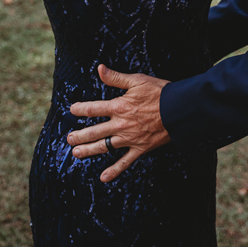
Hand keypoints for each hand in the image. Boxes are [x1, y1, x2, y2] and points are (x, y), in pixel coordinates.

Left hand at [67, 65, 169, 182]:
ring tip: (76, 153)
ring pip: (104, 146)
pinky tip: (103, 177)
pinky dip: (114, 170)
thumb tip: (99, 69)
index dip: (80, 109)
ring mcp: (129, 138)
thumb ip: (116, 77)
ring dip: (89, 151)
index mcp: (118, 106)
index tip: (72, 110)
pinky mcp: (140, 148)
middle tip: (69, 139)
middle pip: (94, 131)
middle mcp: (120, 124)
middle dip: (80, 135)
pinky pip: (124, 162)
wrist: (178, 109)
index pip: (93, 108)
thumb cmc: (159, 92)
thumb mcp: (137, 80)